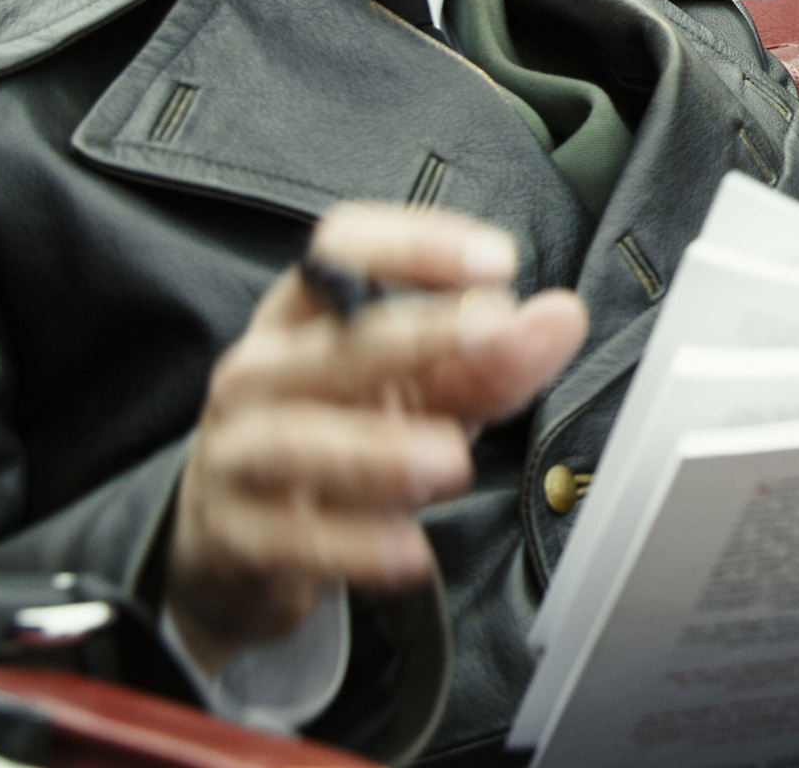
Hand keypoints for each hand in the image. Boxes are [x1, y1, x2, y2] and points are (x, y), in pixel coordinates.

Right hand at [165, 206, 587, 673]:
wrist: (241, 546)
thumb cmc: (341, 439)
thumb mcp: (420, 393)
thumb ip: (490, 360)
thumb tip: (562, 318)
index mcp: (304, 317)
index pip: (342, 249)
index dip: (417, 246)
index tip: (497, 263)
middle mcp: (260, 374)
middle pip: (329, 343)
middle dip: (416, 336)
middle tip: (496, 336)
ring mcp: (238, 455)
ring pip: (297, 441)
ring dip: (379, 450)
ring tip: (450, 462)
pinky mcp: (236, 537)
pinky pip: (290, 539)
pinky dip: (352, 547)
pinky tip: (409, 552)